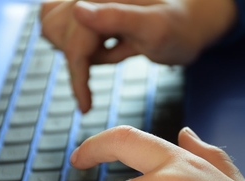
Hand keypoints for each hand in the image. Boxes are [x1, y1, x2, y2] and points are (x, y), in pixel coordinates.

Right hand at [40, 0, 237, 112]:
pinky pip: (71, 31)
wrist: (190, 24)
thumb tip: (77, 11)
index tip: (85, 105)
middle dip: (77, 55)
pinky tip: (110, 47)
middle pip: (53, 28)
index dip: (77, 74)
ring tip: (113, 50)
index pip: (73, 38)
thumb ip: (118, 17)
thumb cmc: (180, 28)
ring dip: (77, 50)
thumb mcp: (155, 27)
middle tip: (112, 58)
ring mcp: (92, 4)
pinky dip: (83, 47)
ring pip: (55, 27)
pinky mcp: (95, 14)